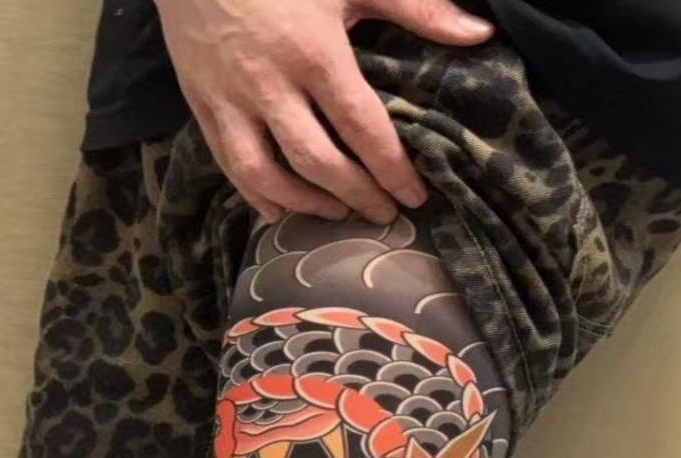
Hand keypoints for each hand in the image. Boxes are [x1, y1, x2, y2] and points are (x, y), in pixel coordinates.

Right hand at [155, 0, 492, 225]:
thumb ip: (415, 6)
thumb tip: (478, 33)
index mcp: (314, 52)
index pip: (361, 127)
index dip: (392, 169)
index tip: (415, 195)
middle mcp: (270, 85)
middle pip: (318, 162)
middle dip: (356, 195)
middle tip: (383, 214)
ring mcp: (230, 100)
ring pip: (268, 175)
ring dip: (306, 204)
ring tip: (338, 212)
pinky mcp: (202, 106)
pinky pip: (229, 166)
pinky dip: (256, 195)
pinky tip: (280, 208)